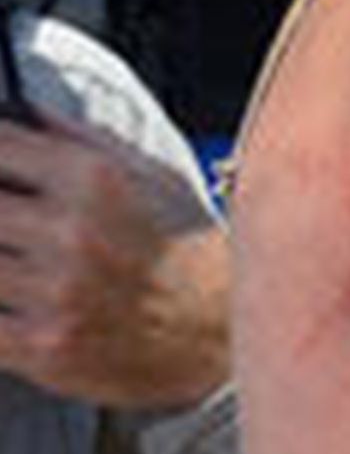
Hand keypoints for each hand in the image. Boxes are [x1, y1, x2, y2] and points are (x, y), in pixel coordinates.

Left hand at [0, 111, 229, 408]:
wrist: (223, 323)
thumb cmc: (180, 244)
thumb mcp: (146, 172)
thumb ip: (75, 139)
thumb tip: (21, 107)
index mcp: (89, 179)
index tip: (7, 180)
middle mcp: (69, 233)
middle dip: (1, 221)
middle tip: (15, 231)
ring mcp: (54, 292)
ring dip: (0, 264)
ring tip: (22, 264)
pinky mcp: (42, 346)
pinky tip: (20, 305)